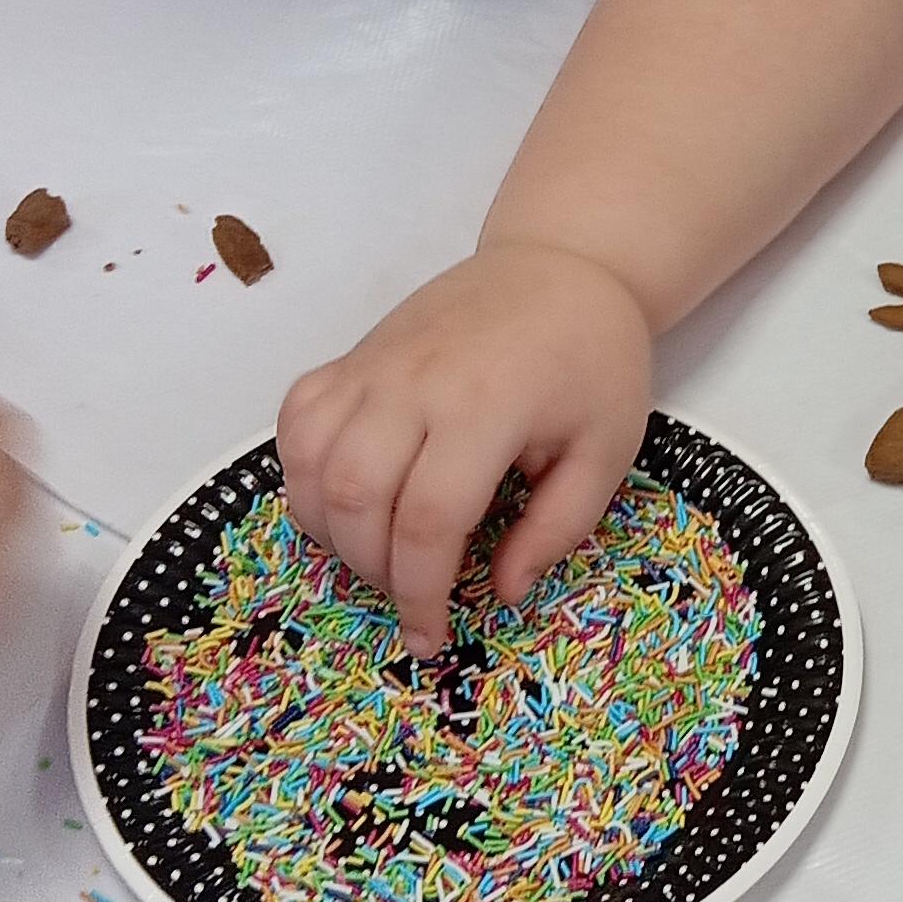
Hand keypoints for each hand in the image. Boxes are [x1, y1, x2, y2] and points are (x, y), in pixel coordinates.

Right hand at [279, 243, 652, 655]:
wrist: (561, 266)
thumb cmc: (592, 360)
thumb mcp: (606, 449)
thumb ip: (557, 528)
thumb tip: (501, 592)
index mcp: (486, 406)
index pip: (430, 519)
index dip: (422, 592)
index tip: (431, 635)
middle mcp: (414, 383)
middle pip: (359, 498)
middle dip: (376, 571)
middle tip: (411, 595)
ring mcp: (373, 366)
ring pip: (313, 465)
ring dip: (333, 531)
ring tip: (380, 555)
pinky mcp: (350, 357)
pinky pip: (296, 422)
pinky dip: (303, 474)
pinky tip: (344, 501)